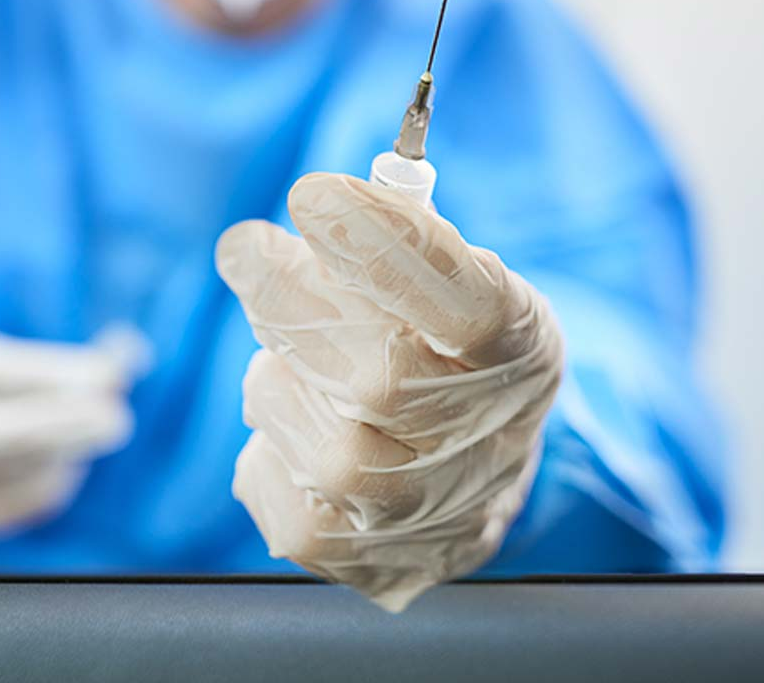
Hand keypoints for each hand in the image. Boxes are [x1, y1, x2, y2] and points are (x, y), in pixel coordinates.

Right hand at [0, 322, 146, 530]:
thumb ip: (47, 365)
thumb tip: (130, 360)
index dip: (51, 378)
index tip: (111, 373)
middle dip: (61, 427)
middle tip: (117, 418)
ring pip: (6, 474)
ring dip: (67, 450)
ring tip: (105, 422)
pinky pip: (7, 507)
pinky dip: (49, 481)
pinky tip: (70, 460)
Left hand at [215, 172, 562, 610]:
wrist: (477, 466)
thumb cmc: (445, 341)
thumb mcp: (452, 267)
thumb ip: (393, 235)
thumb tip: (318, 205)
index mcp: (518, 347)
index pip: (464, 303)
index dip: (384, 249)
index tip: (312, 195)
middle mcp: (489, 441)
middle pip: (383, 381)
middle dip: (294, 303)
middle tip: (245, 248)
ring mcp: (437, 517)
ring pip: (328, 452)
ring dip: (282, 381)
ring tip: (289, 355)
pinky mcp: (380, 568)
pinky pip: (289, 510)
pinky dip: (269, 453)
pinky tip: (294, 422)